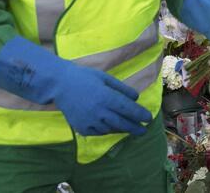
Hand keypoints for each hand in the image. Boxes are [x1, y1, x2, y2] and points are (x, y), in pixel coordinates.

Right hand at [0, 37, 151, 136]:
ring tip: (129, 128)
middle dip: (134, 127)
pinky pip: (98, 132)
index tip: (149, 118)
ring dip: (121, 129)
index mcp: (106, 97)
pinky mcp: (81, 127)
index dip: (140, 114)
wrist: (60, 85)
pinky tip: (112, 127)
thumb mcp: (105, 78)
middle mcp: (98, 111)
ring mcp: (89, 121)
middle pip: (121, 123)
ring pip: (110, 129)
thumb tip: (136, 98)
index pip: (127, 109)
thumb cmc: (85, 77)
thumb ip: (121, 89)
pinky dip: (107, 130)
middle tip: (143, 130)